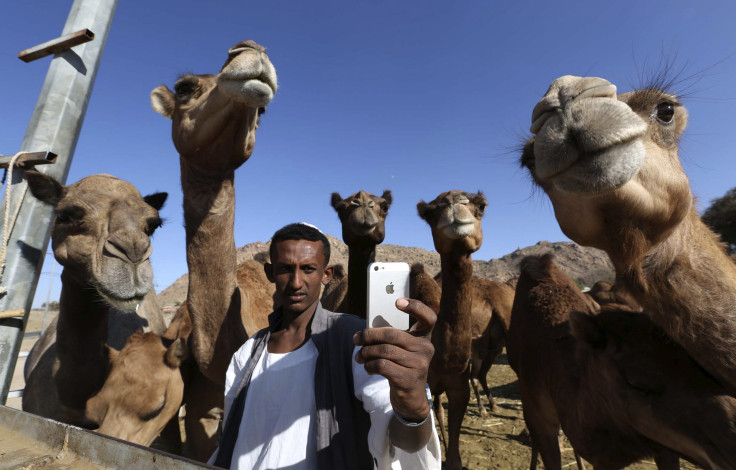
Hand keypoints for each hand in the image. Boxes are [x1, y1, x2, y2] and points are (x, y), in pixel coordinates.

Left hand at [353, 298, 435, 420]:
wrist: (410, 398)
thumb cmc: (401, 367)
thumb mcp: (401, 350)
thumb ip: (390, 338)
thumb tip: (364, 333)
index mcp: (424, 337)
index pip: (428, 317)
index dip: (416, 306)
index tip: (397, 301)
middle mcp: (426, 348)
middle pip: (393, 334)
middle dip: (369, 335)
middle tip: (356, 339)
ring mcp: (420, 365)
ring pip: (385, 351)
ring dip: (366, 352)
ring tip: (359, 356)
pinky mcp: (409, 380)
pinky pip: (383, 366)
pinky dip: (370, 365)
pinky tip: (367, 367)